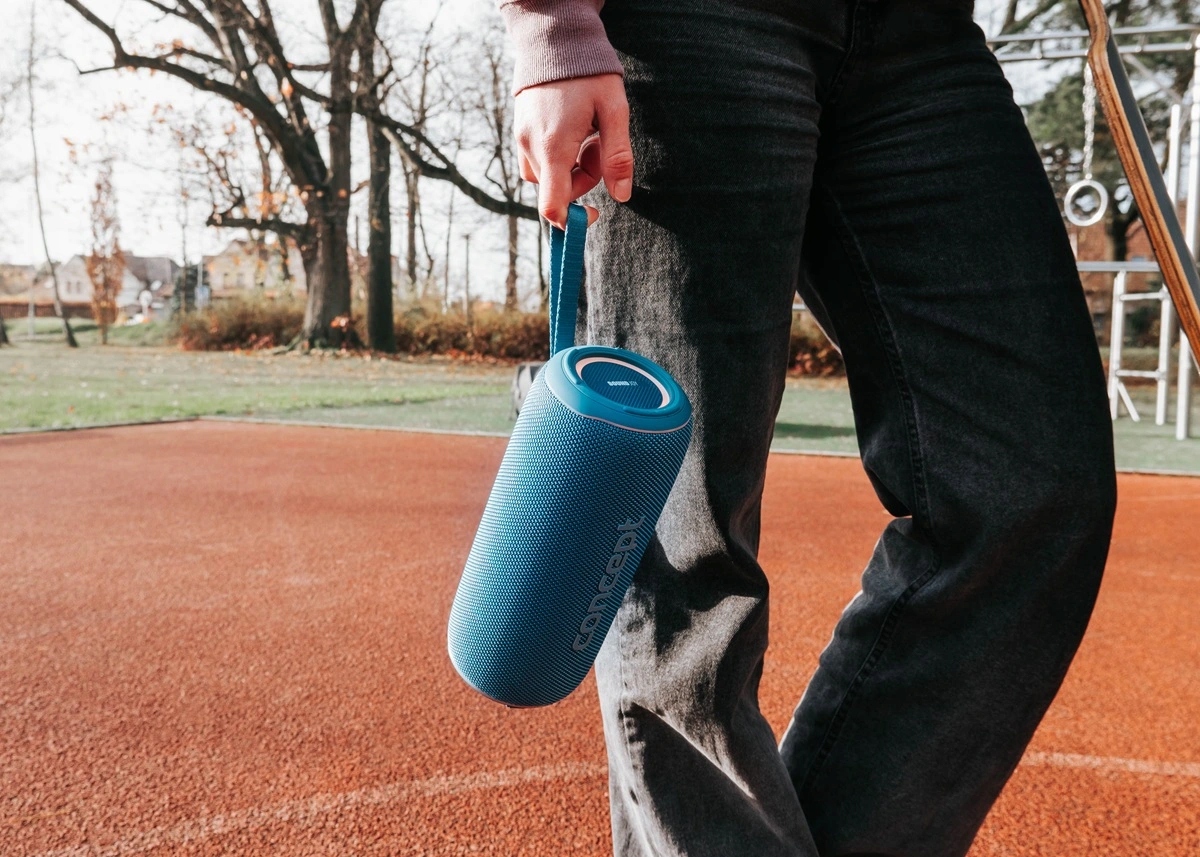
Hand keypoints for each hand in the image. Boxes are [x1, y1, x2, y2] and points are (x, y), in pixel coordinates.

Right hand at [515, 73, 632, 229]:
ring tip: (587, 134)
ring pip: (547, 176)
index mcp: (554, 146)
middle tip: (599, 145)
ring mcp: (521, 138)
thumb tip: (622, 196)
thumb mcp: (614, 111)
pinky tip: (572, 130)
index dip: (573, 220)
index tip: (595, 213)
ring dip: (571, 167)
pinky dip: (558, 156)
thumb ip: (618, 156)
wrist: (556, 39)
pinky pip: (537, 159)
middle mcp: (530, 147)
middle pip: (557, 189)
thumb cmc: (589, 73)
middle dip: (583, 178)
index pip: (552, 205)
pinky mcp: (520, 130)